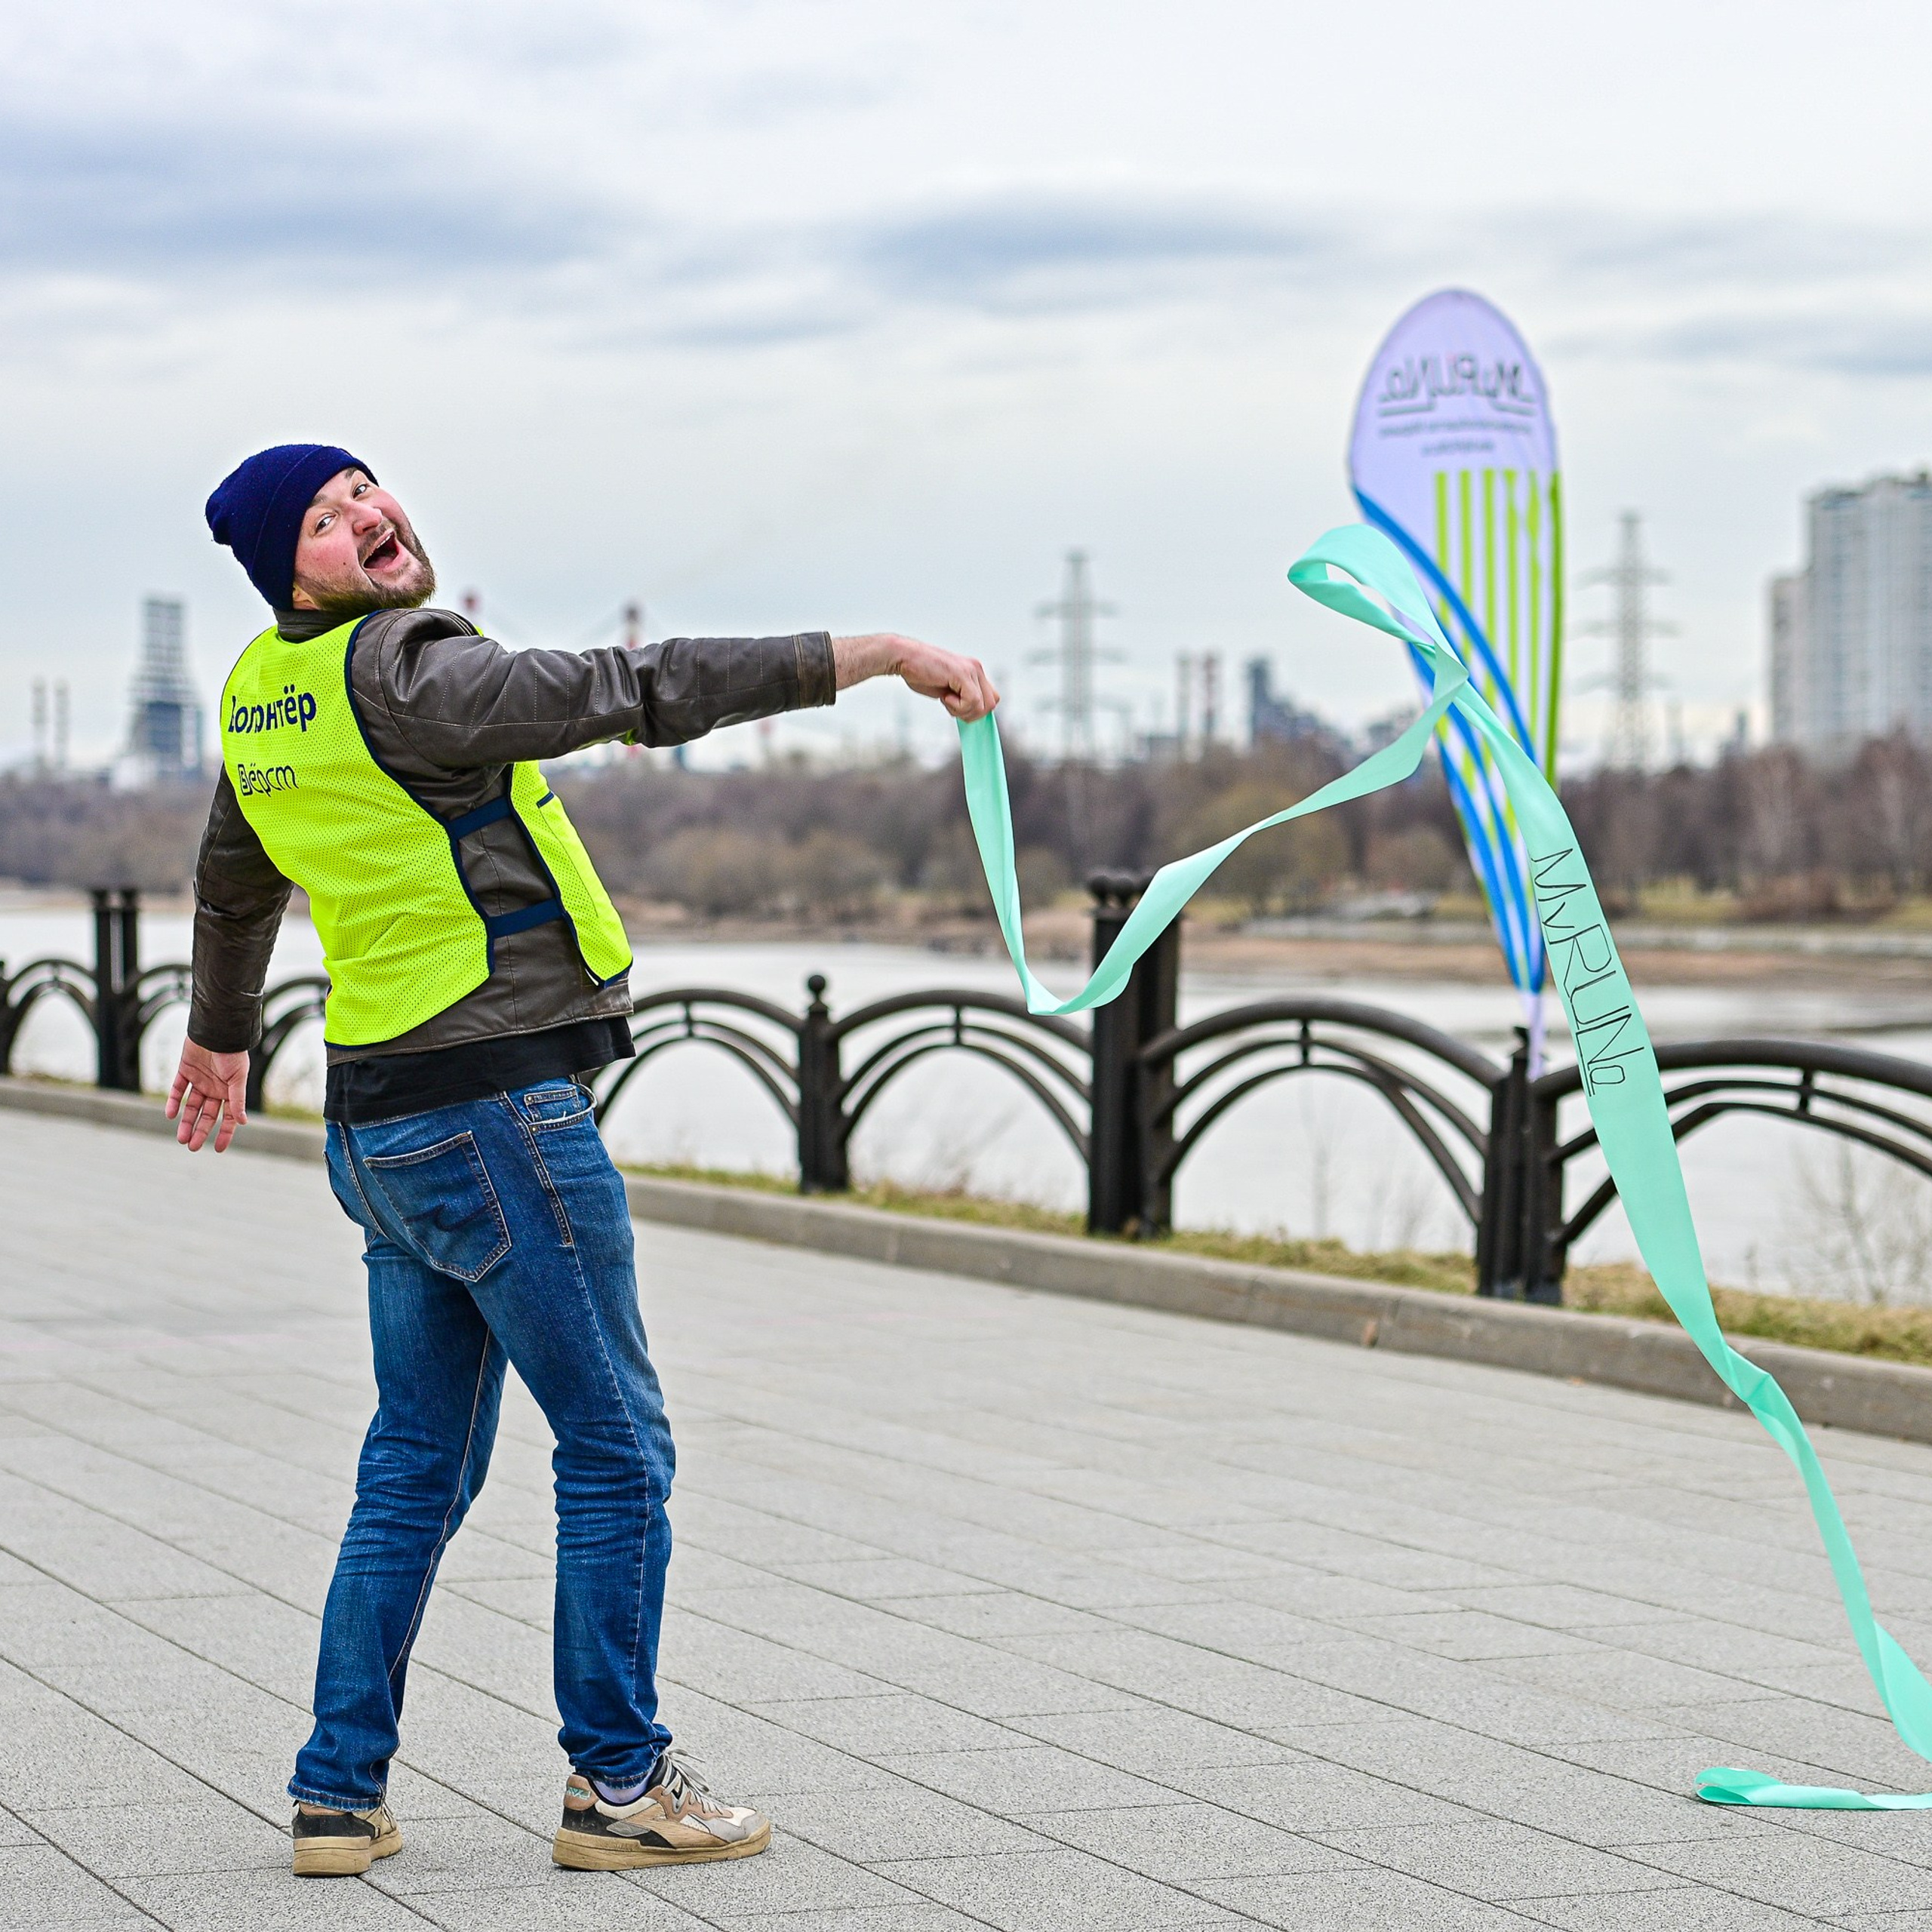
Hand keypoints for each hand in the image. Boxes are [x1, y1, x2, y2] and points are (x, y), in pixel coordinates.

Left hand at [167, 1039, 250, 1151]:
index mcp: (230, 1091)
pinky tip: (171, 1115)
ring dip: (186, 1122)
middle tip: (192, 1147)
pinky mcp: (185, 1071)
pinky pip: (177, 1089)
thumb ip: (237, 1099)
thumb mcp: (238, 1078)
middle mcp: (215, 1088)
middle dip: (200, 1131)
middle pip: (206, 1115)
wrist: (216, 1030)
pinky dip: (173, 1102)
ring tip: (181, 1137)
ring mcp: (199, 1080)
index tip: (218, 1149)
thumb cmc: (232, 1053)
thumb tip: (243, 1122)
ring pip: (191, 1106)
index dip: (224, 1133)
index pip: (227, 1117)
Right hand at [833, 634, 999, 721]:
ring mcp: (971, 670)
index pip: (990, 698)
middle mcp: (976, 668)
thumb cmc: (919, 673)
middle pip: (991, 704)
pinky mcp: (962, 674)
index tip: (958, 710)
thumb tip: (970, 714)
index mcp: (973, 671)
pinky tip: (944, 696)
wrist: (903, 657)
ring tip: (946, 699)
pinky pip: (972, 701)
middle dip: (971, 713)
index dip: (976, 710)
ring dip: (962, 710)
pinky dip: (957, 706)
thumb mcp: (946, 688)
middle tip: (950, 705)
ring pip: (983, 706)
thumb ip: (961, 697)